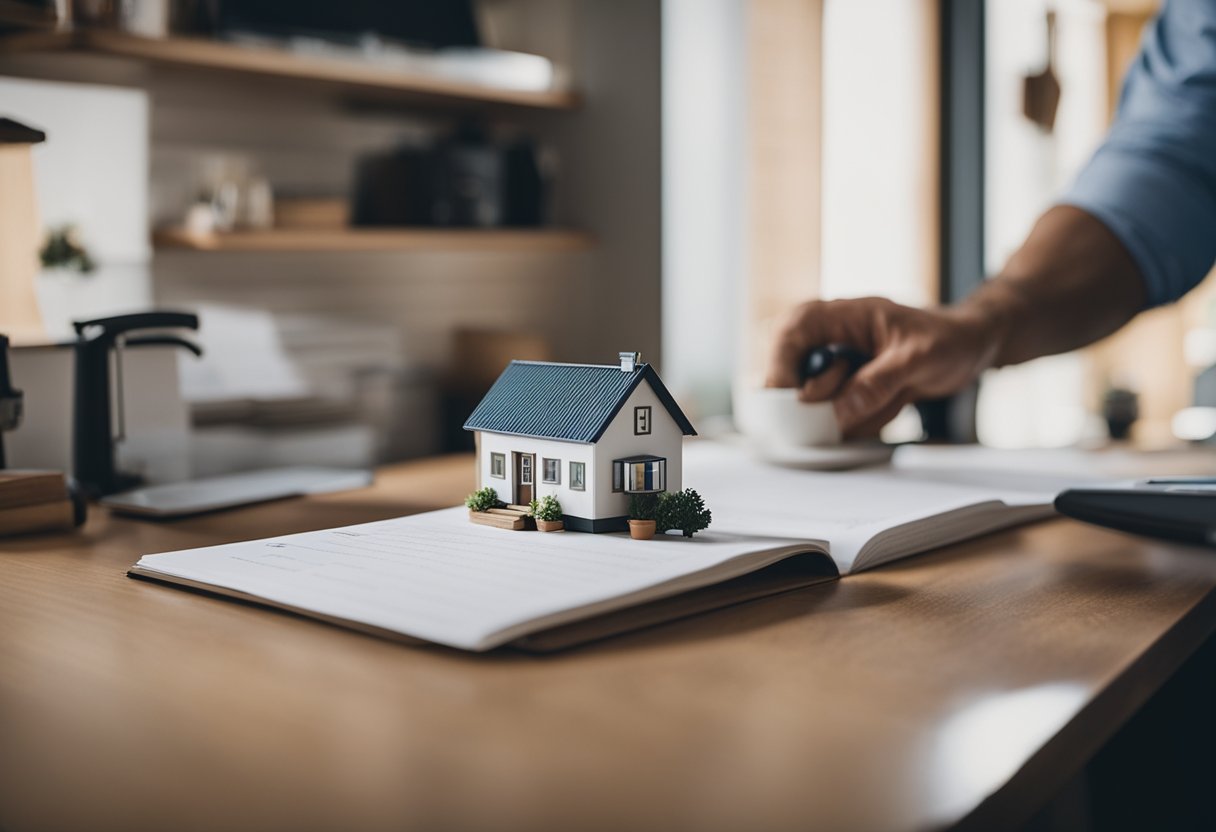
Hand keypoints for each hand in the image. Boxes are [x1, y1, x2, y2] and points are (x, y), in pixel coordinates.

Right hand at [764, 297, 1001, 438]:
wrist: (970, 347)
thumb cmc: (948, 338)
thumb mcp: (919, 358)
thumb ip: (878, 383)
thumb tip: (838, 412)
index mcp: (844, 314)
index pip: (792, 330)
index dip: (781, 363)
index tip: (789, 396)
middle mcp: (832, 338)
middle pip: (792, 369)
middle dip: (822, 396)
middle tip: (854, 402)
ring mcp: (838, 364)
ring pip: (816, 401)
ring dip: (854, 413)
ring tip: (896, 396)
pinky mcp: (847, 388)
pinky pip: (838, 415)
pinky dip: (864, 421)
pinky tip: (896, 402)